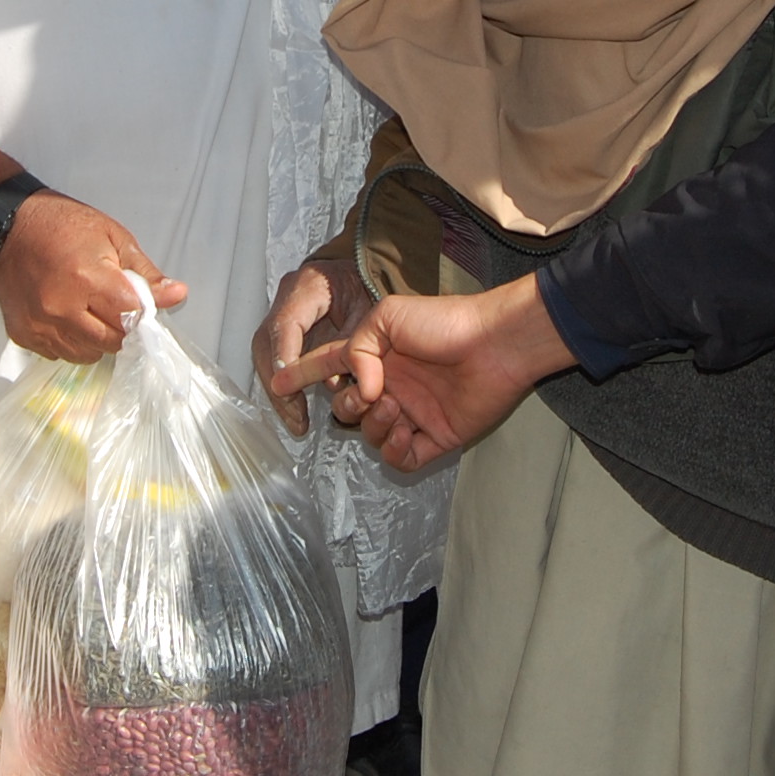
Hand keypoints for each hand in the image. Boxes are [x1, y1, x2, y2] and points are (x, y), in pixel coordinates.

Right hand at [0, 195, 188, 362]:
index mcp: (87, 278)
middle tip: (114, 304)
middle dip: (122, 327)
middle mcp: (61, 307)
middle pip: (112, 342)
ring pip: (88, 354)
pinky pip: (60, 353)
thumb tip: (177, 294)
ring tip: (89, 308)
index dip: (142, 314)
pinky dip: (71, 341)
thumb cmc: (62, 225)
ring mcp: (40, 325)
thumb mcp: (112, 237)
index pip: (132, 317)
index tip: (141, 305)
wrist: (6, 227)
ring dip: (97, 338)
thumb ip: (144, 273)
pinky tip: (67, 315)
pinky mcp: (24, 335)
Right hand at [252, 258, 366, 435]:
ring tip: (296, 421)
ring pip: (265, 358)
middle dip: (277, 384)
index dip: (284, 356)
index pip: (285, 324)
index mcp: (306, 287)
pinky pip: (275, 364)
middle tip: (295, 416)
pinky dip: (284, 390)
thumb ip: (351, 342)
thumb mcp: (368, 309)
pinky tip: (297, 413)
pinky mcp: (284, 336)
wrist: (357, 277)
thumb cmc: (365, 289)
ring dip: (278, 393)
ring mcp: (281, 319)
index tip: (289, 385)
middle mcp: (286, 302)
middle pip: (265, 345)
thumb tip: (333, 382)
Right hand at [271, 276, 574, 471]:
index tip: (278, 381)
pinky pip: (401, 459)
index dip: (303, 374)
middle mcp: (390, 386)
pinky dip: (396, 451)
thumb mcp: (388, 316)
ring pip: (371, 435)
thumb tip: (361, 386)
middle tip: (370, 394)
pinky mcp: (435, 438)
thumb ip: (357, 348)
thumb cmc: (444, 322)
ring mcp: (412, 414)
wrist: (496, 344)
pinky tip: (408, 432)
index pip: (331, 367)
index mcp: (375, 357)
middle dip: (348, 405)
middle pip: (347, 408)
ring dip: (374, 426)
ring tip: (395, 409)